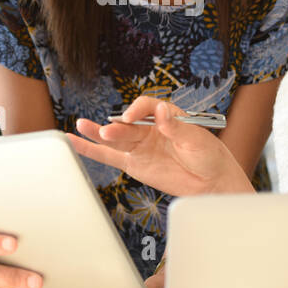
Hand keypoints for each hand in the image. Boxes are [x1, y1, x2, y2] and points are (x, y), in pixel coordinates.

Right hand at [67, 95, 253, 196]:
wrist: (211, 182)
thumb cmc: (209, 156)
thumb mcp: (196, 138)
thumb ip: (176, 127)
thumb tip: (161, 111)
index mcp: (166, 115)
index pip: (147, 106)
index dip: (137, 109)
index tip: (131, 116)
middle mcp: (149, 128)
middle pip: (128, 124)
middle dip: (117, 128)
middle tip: (108, 131)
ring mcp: (140, 146)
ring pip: (115, 138)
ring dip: (98, 133)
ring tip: (81, 126)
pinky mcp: (133, 164)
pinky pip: (109, 156)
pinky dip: (92, 150)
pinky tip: (75, 142)